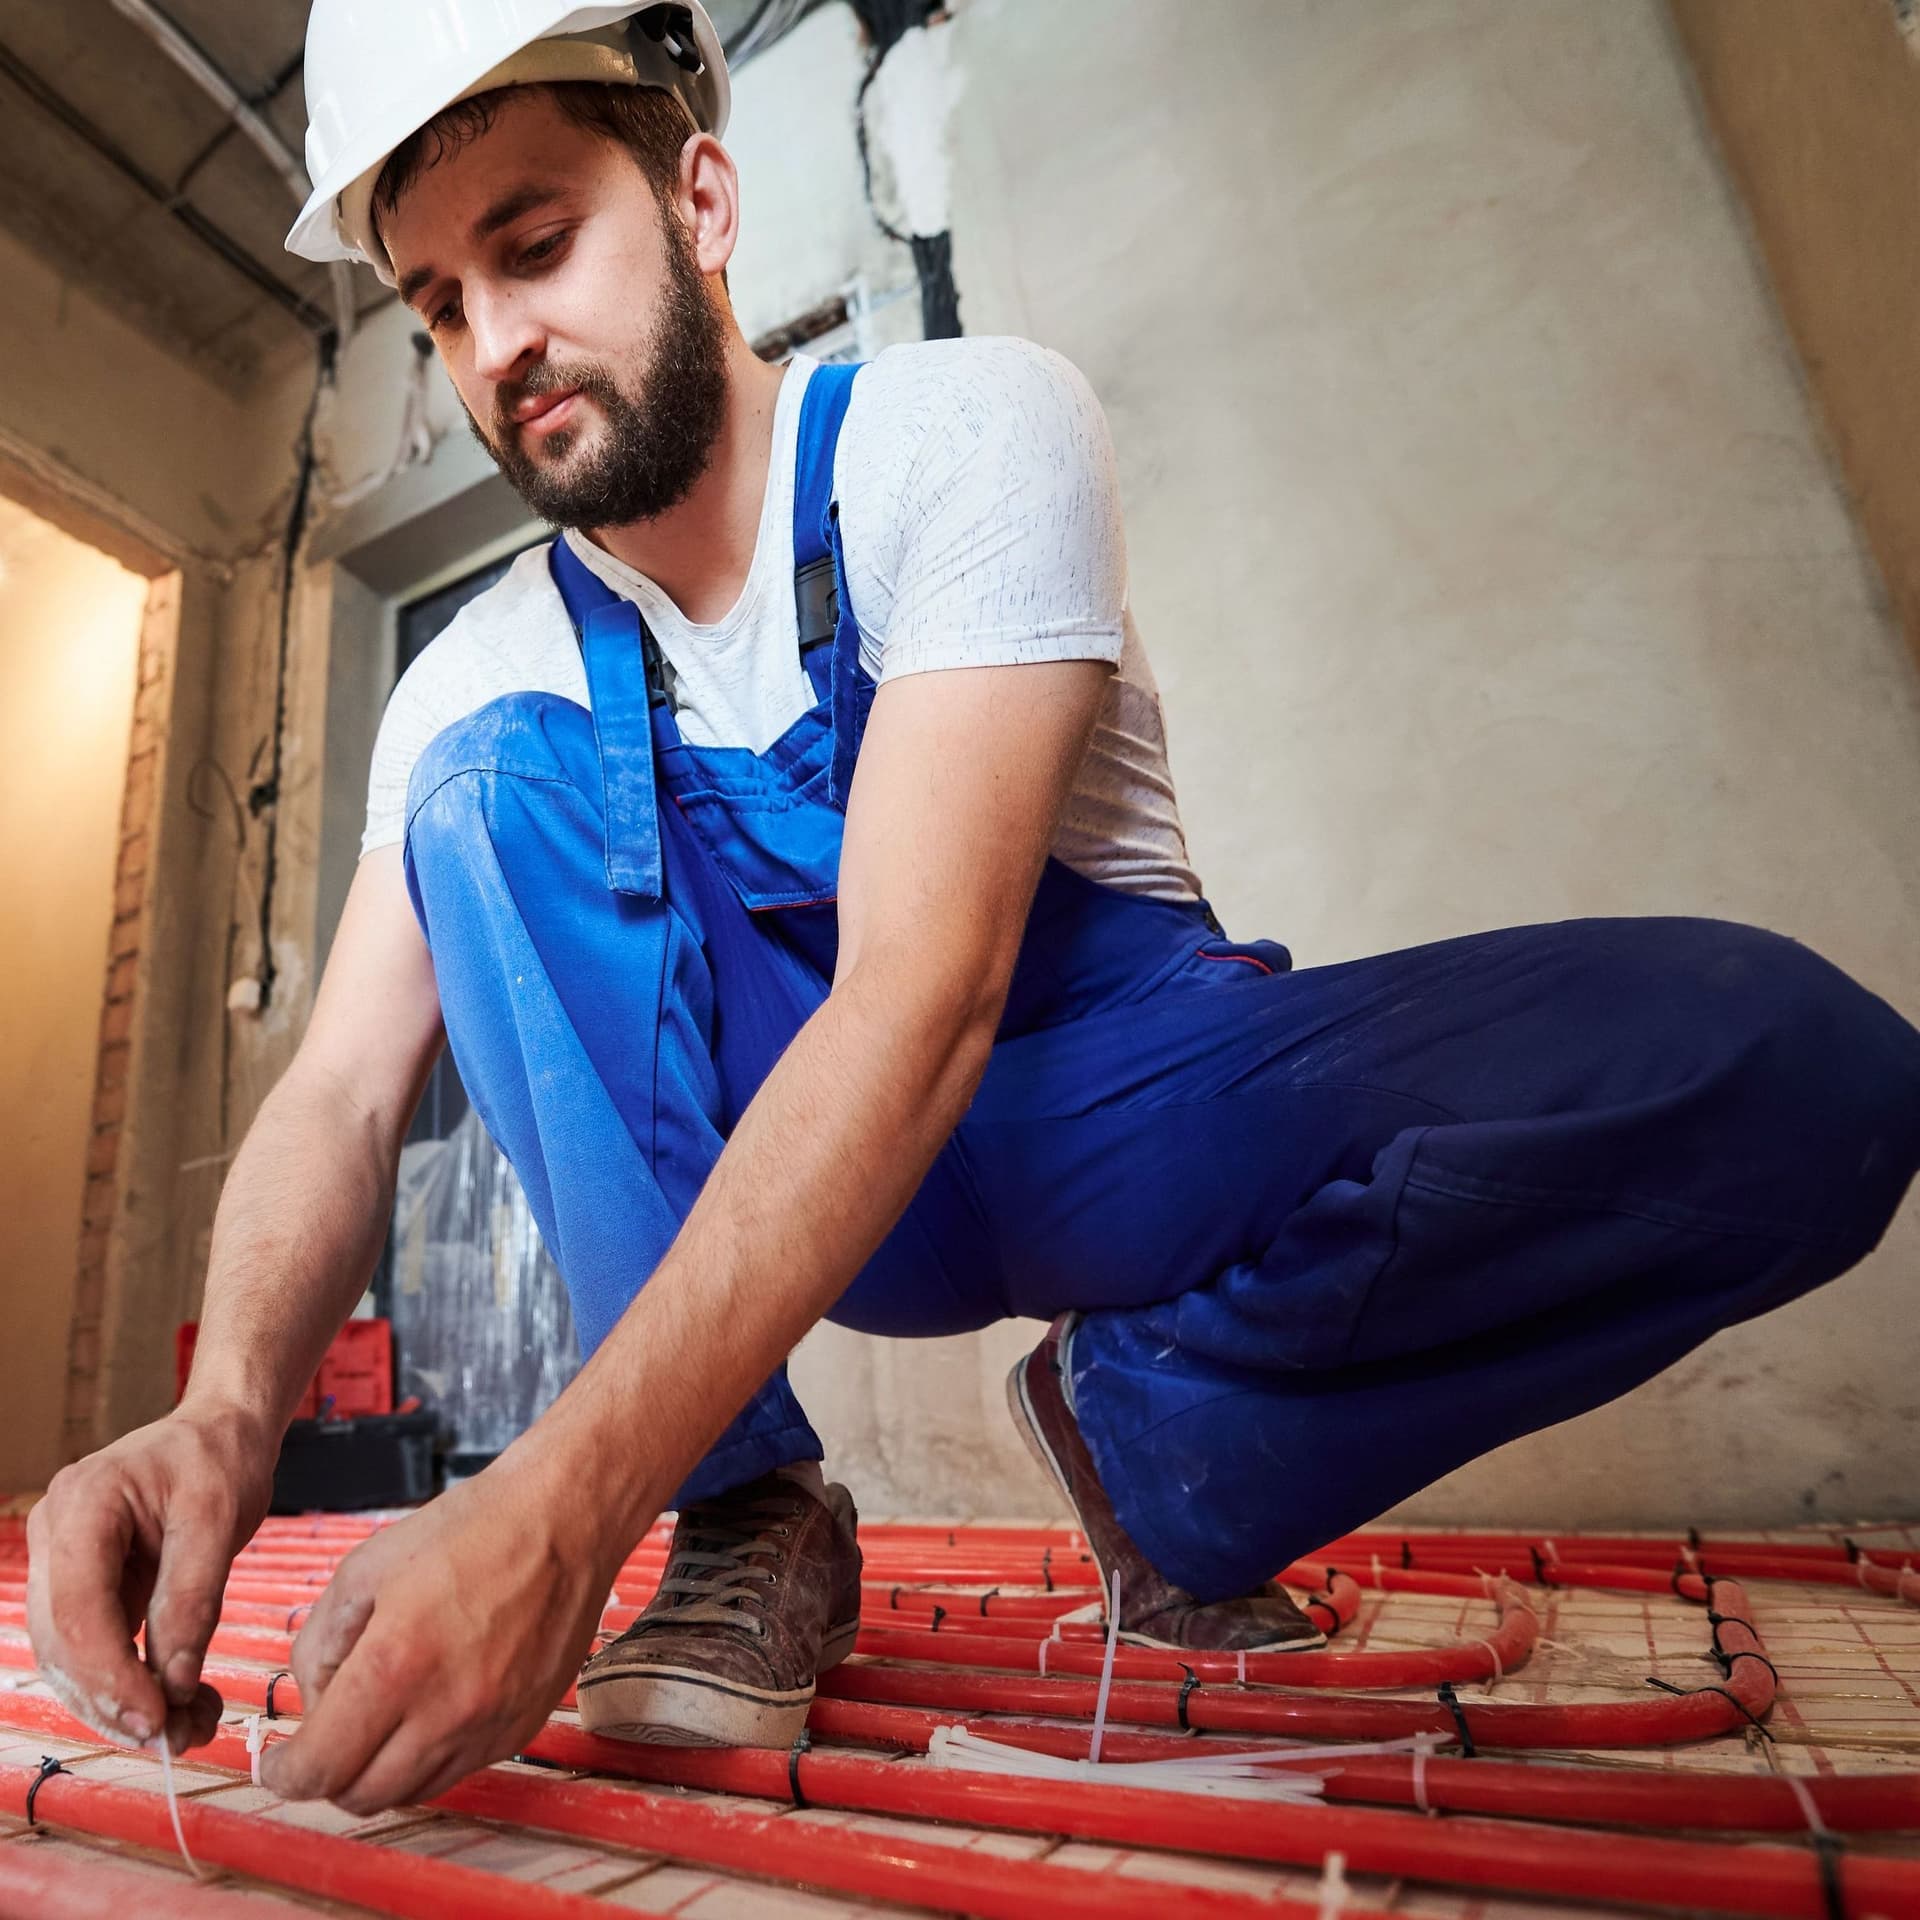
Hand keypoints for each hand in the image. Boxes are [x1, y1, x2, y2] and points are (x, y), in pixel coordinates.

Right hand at [26, 1402, 274, 1753]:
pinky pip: (97, 1647)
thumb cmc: (221, 1456)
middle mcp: (56, 1537)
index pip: (75, 1610)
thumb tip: (176, 1682)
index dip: (110, 1675)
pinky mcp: (88, 1587)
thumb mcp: (220, 1517)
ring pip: (72, 1658)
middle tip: (178, 1737)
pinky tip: (183, 1704)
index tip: (157, 1718)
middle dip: (116, 1700)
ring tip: (190, 1729)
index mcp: (81, 1505)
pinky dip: (133, 1684)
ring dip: (123, 1704)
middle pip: (63, 1644)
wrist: (223, 1428)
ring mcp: (65, 1564)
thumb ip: (193, 1597)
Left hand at [259, 1456, 623, 1812]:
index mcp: (397, 1664)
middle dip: (328, 1777)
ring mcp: (491, 1724)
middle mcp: (447, 1709)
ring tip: (381, 1719)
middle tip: (325, 1742)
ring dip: (380, 1771)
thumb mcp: (366, 1567)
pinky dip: (429, 1757)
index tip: (277, 1762)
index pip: (319, 1767)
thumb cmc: (470, 1529)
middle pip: (361, 1795)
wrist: (564, 1517)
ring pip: (411, 1792)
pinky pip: (459, 1771)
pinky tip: (429, 1709)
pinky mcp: (523, 1726)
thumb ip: (319, 1643)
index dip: (284, 1773)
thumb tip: (315, 1703)